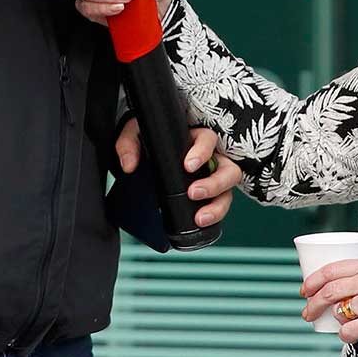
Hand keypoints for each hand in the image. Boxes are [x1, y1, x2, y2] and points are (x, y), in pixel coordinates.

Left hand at [115, 119, 241, 228]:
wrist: (147, 151)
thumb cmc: (148, 139)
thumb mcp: (136, 133)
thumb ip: (129, 144)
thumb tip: (129, 165)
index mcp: (196, 138)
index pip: (208, 140)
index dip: (202, 153)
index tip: (188, 166)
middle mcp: (211, 159)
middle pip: (228, 170)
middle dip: (214, 184)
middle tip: (193, 193)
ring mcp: (213, 178)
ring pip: (228, 192)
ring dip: (217, 206)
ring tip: (200, 217)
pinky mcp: (210, 195)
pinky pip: (219, 206)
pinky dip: (214, 216)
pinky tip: (201, 223)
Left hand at [301, 256, 357, 344]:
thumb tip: (342, 284)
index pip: (331, 269)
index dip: (313, 280)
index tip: (305, 289)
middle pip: (328, 291)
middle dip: (312, 303)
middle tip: (307, 311)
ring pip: (338, 311)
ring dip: (333, 319)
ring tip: (335, 323)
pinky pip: (349, 330)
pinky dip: (344, 335)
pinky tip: (347, 335)